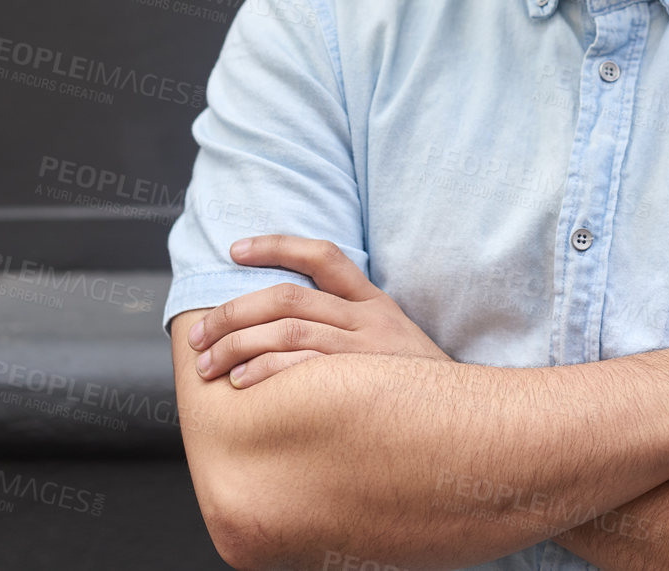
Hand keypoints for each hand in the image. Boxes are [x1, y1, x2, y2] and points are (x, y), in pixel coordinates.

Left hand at [186, 234, 451, 387]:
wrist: (470, 423)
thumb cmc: (419, 391)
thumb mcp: (395, 346)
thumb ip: (352, 332)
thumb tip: (288, 333)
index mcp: (374, 303)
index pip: (322, 256)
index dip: (276, 246)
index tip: (235, 250)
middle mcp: (368, 318)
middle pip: (287, 296)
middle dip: (232, 312)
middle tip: (198, 335)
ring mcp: (365, 349)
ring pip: (287, 329)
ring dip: (237, 344)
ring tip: (208, 364)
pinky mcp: (362, 380)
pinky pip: (303, 367)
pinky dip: (266, 371)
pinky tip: (242, 382)